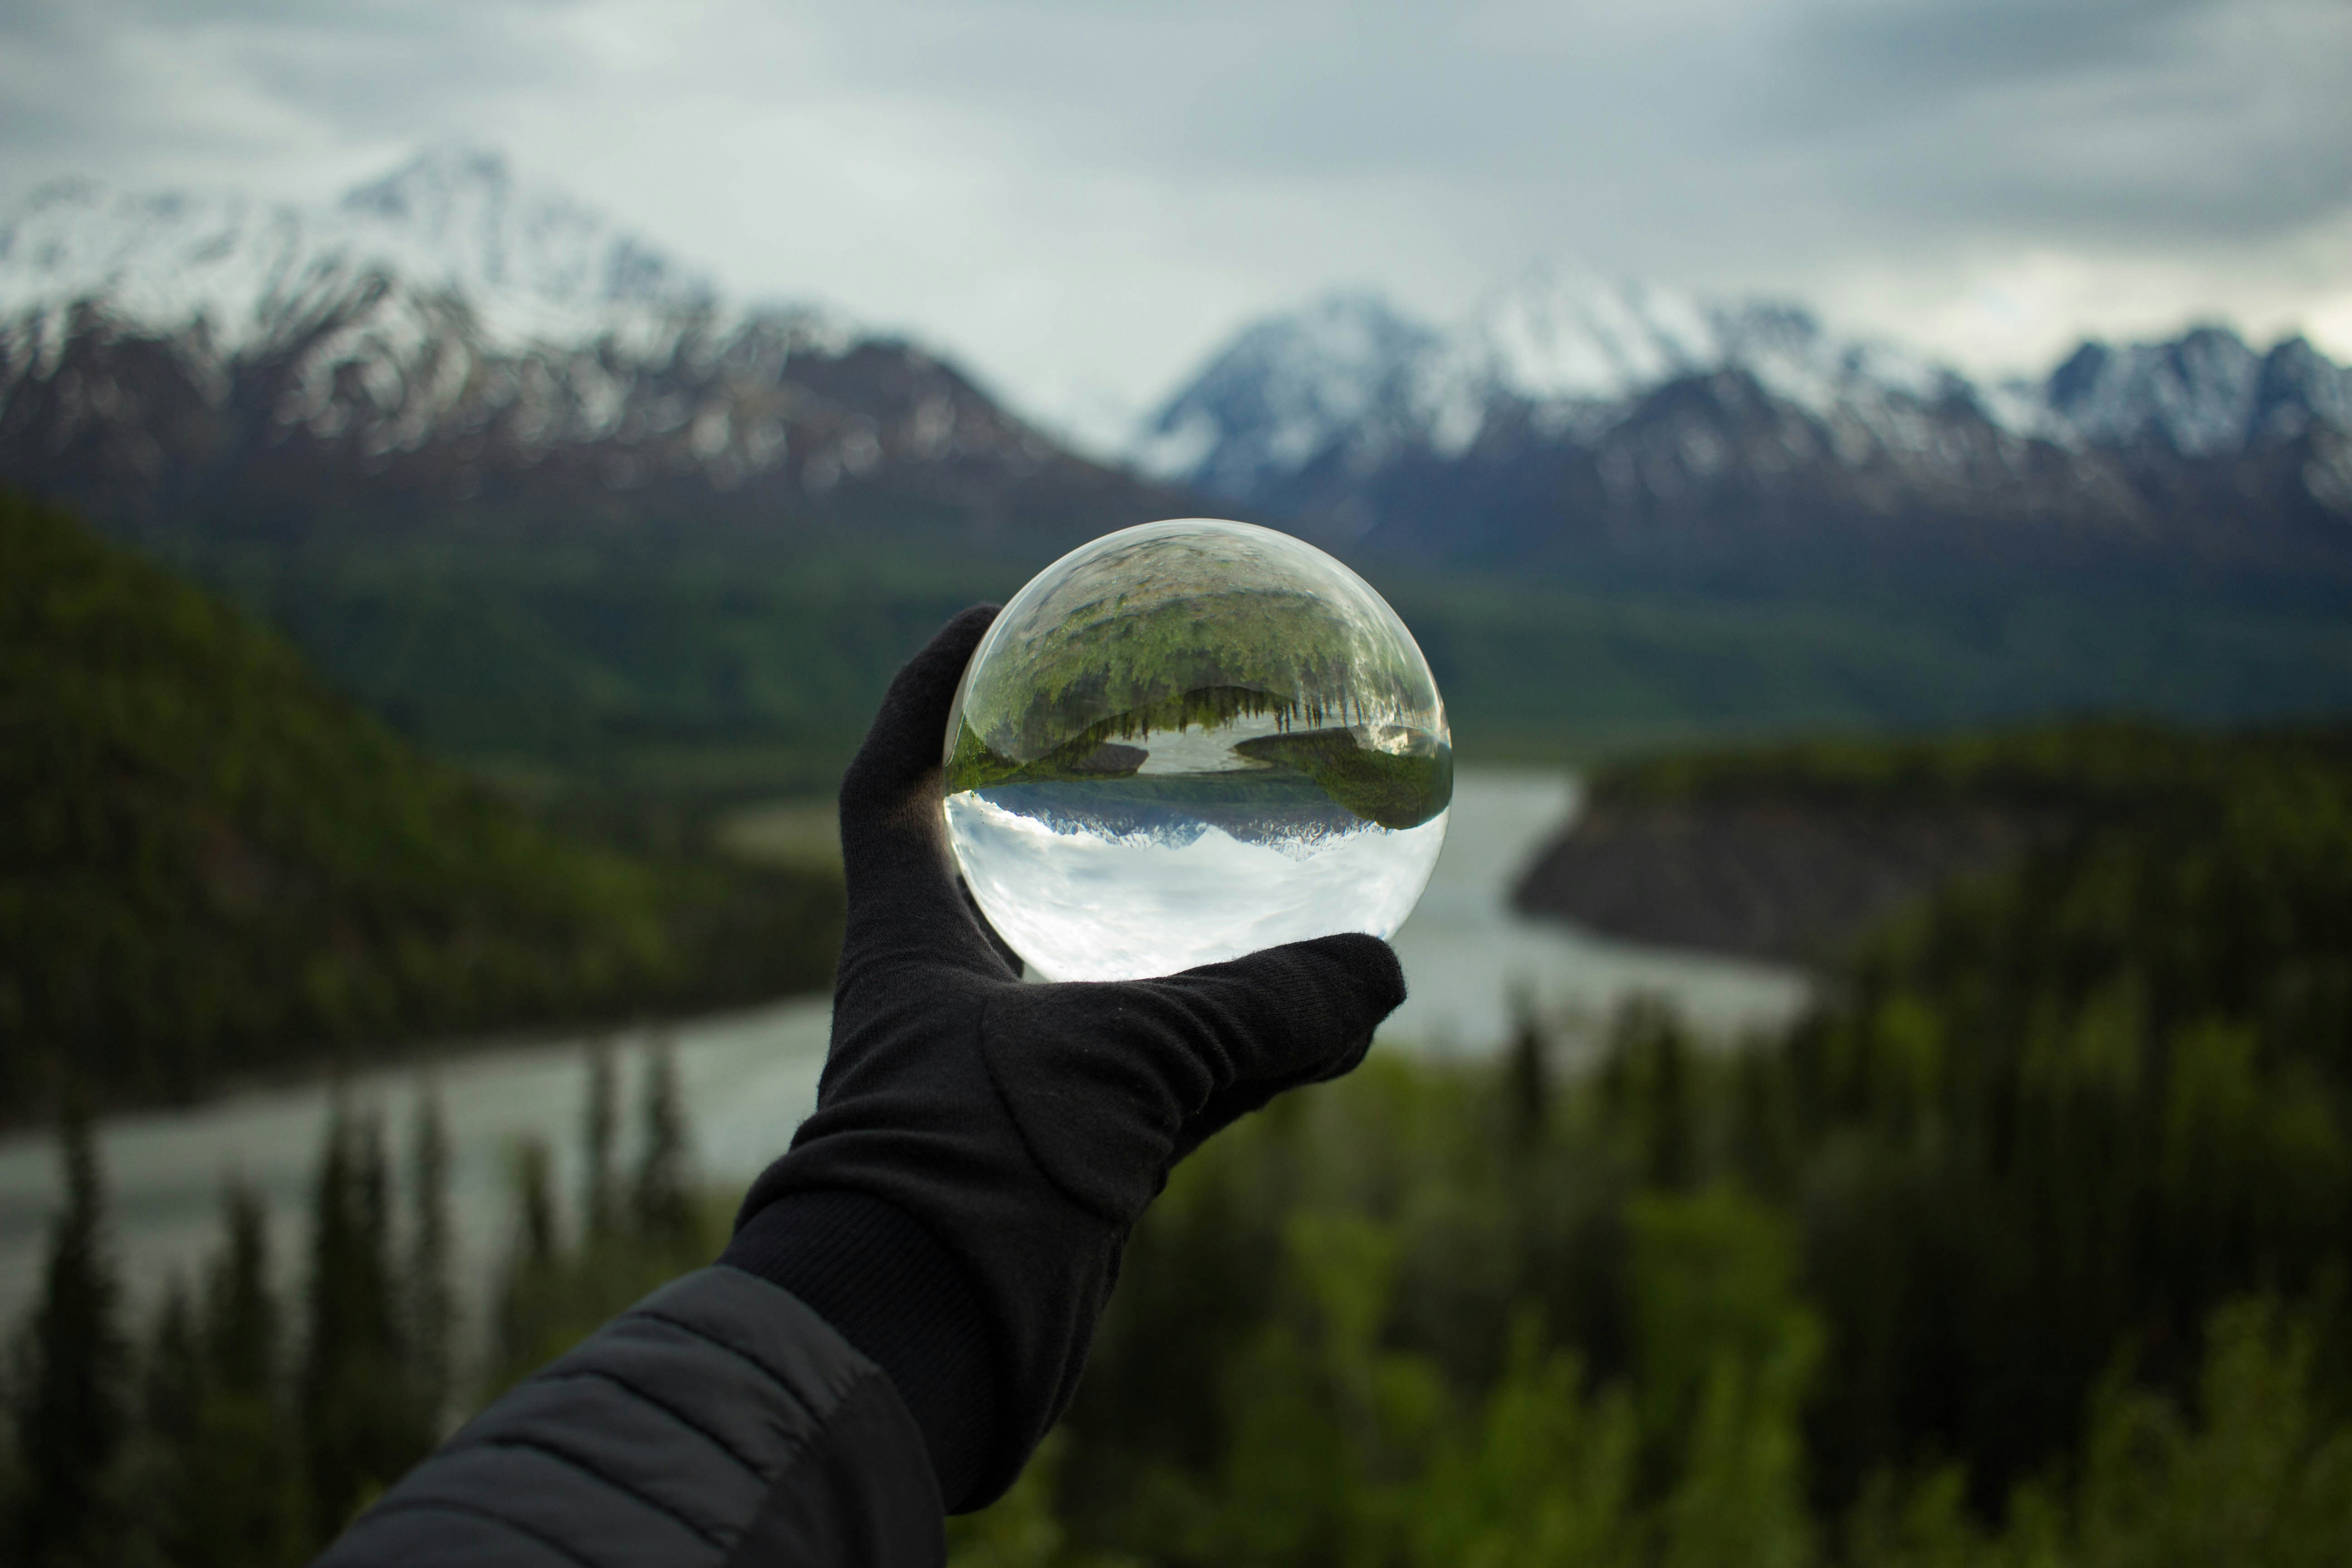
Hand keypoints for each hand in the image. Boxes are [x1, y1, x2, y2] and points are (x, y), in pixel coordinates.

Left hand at [733, 606, 1405, 1507]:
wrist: (922, 1345)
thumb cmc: (975, 1175)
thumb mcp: (1125, 1068)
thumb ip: (1256, 1016)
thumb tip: (1379, 976)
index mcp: (907, 944)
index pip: (887, 785)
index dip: (923, 695)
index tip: (987, 622)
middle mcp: (945, 1000)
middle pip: (984, 857)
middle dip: (1039, 785)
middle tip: (1129, 721)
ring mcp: (1002, 1075)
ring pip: (1079, 957)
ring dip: (1139, 898)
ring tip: (1234, 834)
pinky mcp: (1059, 1148)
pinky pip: (1148, 1056)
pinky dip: (1216, 1023)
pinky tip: (1308, 1008)